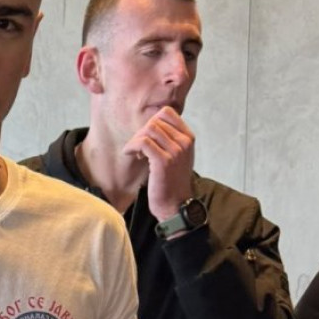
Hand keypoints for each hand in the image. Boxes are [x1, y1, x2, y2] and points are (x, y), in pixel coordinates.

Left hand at [122, 106, 194, 223]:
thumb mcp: (177, 157)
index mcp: (188, 138)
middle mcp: (184, 142)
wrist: (175, 205)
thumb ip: (170, 140)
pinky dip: (132, 146)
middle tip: (138, 148)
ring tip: (135, 153)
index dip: (151, 122)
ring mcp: (175, 151)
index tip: (146, 137)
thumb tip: (151, 126)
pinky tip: (130, 155)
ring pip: (148, 130)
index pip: (167, 113)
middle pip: (155, 121)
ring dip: (136, 140)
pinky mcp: (163, 161)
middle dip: (141, 132)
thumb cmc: (172, 183)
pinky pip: (143, 142)